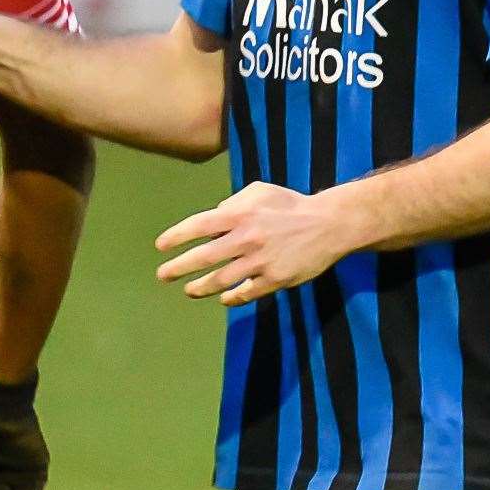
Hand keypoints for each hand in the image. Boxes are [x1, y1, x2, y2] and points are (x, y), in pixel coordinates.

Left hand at [155, 181, 350, 305]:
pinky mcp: (276, 279)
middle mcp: (247, 238)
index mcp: (241, 214)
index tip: (160, 246)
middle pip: (204, 257)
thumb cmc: (289, 204)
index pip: (199, 226)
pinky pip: (247, 292)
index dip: (176, 236)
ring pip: (222, 280)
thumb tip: (212, 218)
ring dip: (201, 287)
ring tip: (189, 290)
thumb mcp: (260, 191)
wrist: (328, 224)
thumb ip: (232, 203)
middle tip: (162, 275)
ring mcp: (261, 261)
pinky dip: (232, 297)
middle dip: (179, 267)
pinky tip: (223, 298)